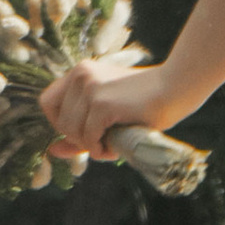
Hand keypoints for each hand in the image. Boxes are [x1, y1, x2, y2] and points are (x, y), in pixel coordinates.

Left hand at [41, 58, 191, 163]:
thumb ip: (78, 131)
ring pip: (72, 131)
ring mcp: (90, 87)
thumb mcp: (106, 114)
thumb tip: (52, 152)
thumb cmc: (145, 102)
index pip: (48, 102)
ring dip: (91, 146)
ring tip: (111, 145)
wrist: (176, 87)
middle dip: (79, 139)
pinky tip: (116, 147)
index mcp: (80, 71)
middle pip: (59, 122)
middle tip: (103, 141)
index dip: (60, 123)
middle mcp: (81, 75)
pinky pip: (89, 137)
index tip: (82, 131)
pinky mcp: (102, 103)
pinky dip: (100, 149)